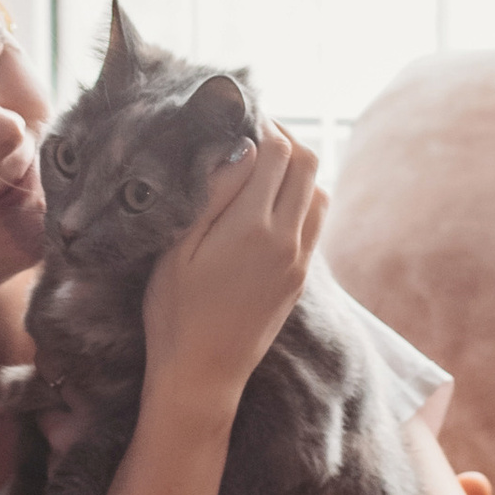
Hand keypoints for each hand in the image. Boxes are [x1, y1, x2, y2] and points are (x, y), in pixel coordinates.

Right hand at [141, 121, 322, 412]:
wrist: (203, 375)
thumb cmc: (175, 312)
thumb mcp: (177, 250)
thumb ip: (213, 196)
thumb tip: (243, 151)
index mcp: (252, 227)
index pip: (277, 151)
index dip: (262, 125)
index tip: (240, 120)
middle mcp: (286, 239)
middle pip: (308, 163)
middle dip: (285, 139)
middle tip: (253, 136)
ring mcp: (299, 260)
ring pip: (319, 191)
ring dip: (297, 170)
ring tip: (262, 169)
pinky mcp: (301, 278)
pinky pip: (315, 222)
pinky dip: (301, 200)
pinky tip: (270, 205)